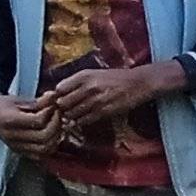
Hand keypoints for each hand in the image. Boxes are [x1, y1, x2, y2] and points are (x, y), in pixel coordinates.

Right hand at [0, 90, 60, 156]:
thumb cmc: (3, 105)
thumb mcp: (18, 99)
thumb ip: (37, 101)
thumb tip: (55, 96)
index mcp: (9, 120)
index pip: (38, 121)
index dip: (51, 112)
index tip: (54, 105)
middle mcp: (12, 136)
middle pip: (43, 137)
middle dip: (56, 125)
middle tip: (58, 115)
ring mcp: (16, 146)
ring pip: (44, 149)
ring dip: (56, 137)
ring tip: (57, 125)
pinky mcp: (19, 152)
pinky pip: (40, 156)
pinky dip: (50, 147)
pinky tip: (52, 136)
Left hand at [35, 61, 182, 133]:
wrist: (139, 83)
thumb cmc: (115, 78)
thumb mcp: (94, 74)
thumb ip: (76, 82)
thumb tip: (57, 93)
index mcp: (84, 75)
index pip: (59, 89)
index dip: (56, 96)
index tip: (58, 100)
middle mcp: (88, 86)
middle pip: (63, 102)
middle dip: (62, 108)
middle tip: (64, 111)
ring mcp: (96, 100)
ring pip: (72, 113)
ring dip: (70, 117)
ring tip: (73, 116)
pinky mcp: (104, 111)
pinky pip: (84, 120)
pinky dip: (81, 121)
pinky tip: (83, 119)